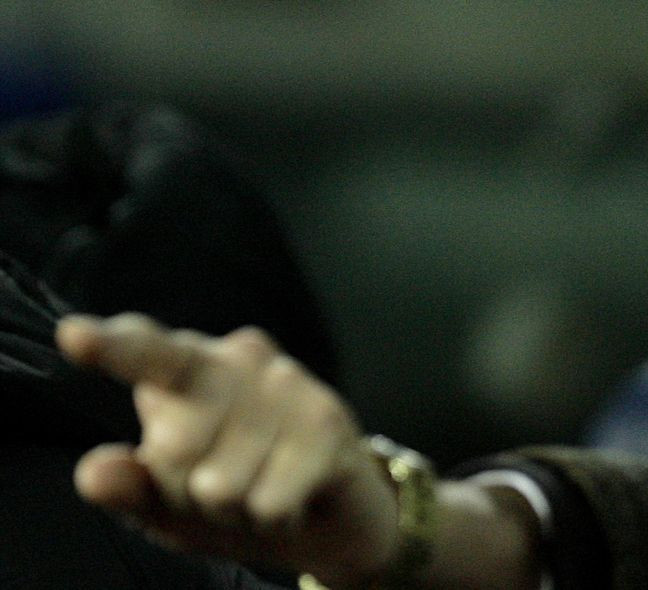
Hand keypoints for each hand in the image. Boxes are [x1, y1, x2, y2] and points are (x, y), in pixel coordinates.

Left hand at [57, 313, 398, 586]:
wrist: (332, 516)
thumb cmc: (239, 495)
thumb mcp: (170, 503)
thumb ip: (130, 486)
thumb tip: (94, 471)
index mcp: (189, 366)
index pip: (146, 352)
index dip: (113, 346)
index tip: (74, 336)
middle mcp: (240, 358)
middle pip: (175, 450)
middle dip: (190, 493)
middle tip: (226, 490)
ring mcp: (288, 384)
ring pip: (221, 485)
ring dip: (238, 511)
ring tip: (264, 490)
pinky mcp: (327, 420)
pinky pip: (268, 501)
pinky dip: (273, 520)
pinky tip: (292, 501)